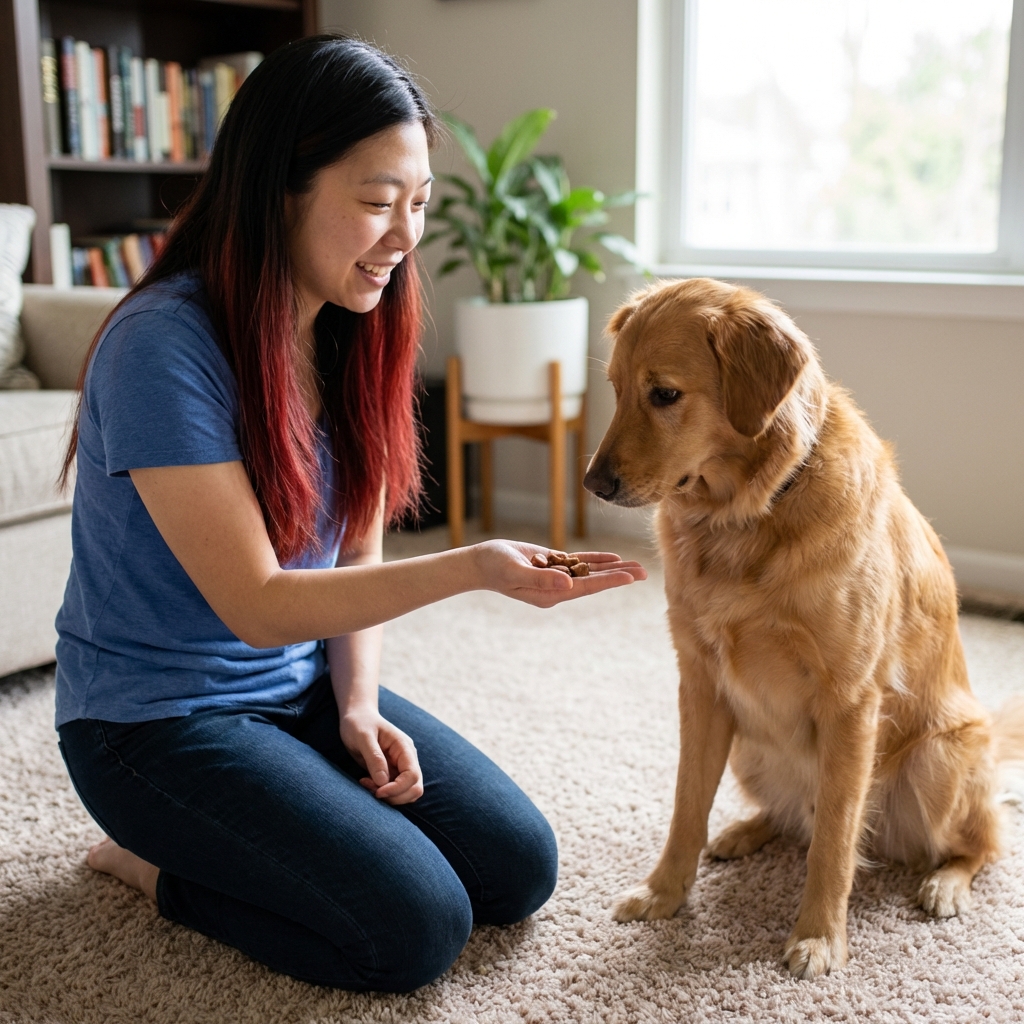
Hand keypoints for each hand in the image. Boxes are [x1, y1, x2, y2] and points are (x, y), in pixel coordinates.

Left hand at [339, 705, 422, 804]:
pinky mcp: (392, 772)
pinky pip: (395, 791)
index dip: (397, 789)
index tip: (377, 791)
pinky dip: (383, 793)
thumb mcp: (363, 736)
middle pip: (415, 788)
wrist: (356, 717)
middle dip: (394, 796)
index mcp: (404, 747)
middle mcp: (407, 758)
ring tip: (367, 785)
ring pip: (407, 793)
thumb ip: (374, 757)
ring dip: (389, 797)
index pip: (412, 775)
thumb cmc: (359, 723)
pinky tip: (367, 783)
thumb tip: (383, 782)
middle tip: (371, 789)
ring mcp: (401, 766)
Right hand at [471, 540, 646, 607]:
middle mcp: (557, 588)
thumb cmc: (494, 567)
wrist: (480, 563)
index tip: (630, 578)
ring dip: (612, 568)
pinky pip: (578, 563)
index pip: (586, 587)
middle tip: (644, 573)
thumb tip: (568, 583)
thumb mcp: (516, 571)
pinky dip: (596, 560)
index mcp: (551, 594)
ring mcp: (555, 578)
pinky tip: (612, 558)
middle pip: (594, 581)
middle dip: (619, 576)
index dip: (609, 581)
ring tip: (635, 566)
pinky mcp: (552, 565)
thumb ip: (541, 578)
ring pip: (590, 572)